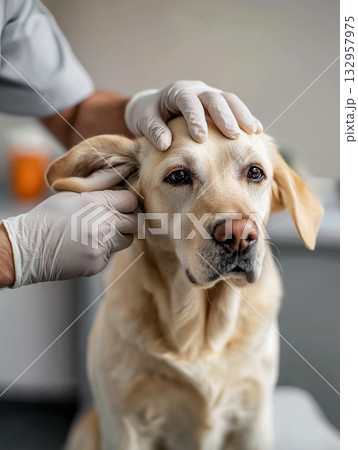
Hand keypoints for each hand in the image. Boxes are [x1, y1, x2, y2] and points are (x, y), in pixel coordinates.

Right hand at [1, 183, 137, 287]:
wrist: (28, 247)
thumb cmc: (49, 217)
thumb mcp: (72, 194)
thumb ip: (100, 187)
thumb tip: (124, 173)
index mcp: (96, 203)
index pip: (131, 200)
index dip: (127, 202)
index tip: (121, 205)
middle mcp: (102, 224)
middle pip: (134, 222)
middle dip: (127, 220)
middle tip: (114, 220)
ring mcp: (101, 245)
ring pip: (126, 239)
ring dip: (118, 236)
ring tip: (98, 233)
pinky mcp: (98, 262)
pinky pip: (111, 255)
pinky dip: (102, 251)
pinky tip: (85, 247)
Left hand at [124, 80, 262, 150]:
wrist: (156, 108)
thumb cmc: (149, 116)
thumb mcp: (145, 121)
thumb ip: (153, 130)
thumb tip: (165, 144)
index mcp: (177, 92)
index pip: (188, 101)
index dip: (195, 119)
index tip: (200, 139)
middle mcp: (197, 90)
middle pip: (214, 98)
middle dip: (225, 116)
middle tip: (233, 135)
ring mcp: (211, 96)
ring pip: (230, 100)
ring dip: (242, 115)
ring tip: (253, 132)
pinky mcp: (220, 106)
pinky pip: (236, 109)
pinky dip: (246, 119)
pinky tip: (257, 132)